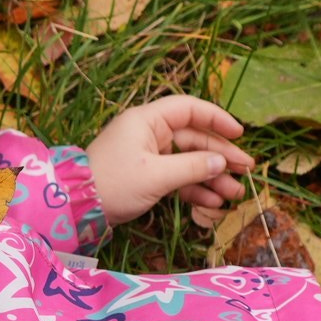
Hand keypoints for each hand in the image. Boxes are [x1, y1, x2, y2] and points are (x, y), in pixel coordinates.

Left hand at [88, 96, 252, 227]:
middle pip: (193, 138)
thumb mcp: (156, 176)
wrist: (74, 210)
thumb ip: (192, 167)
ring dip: (211, 176)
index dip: (217, 119)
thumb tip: (222, 162)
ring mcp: (146, 155)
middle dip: (220, 156)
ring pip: (187, 160)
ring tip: (234, 193)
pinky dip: (192, 188)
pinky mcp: (144, 176)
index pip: (190, 109)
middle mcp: (148, 133)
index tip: (239, 134)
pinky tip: (212, 202)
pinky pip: (175, 177)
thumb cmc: (112, 185)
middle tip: (246, 170)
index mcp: (147, 121)